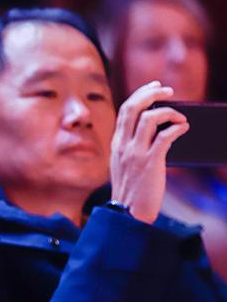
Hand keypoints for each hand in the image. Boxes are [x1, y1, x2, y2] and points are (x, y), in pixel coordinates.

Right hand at [110, 81, 188, 223]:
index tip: (154, 87)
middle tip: (168, 91)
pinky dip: (176, 128)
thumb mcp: (124, 165)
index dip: (140, 94)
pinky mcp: (150, 163)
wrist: (127, 214)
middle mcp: (123, 145)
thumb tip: (157, 132)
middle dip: (151, 94)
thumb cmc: (131, 191)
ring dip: (168, 112)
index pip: (124, 110)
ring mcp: (135, 153)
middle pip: (133, 107)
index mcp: (116, 144)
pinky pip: (164, 137)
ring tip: (181, 116)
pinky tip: (184, 128)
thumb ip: (133, 147)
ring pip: (148, 118)